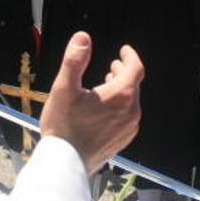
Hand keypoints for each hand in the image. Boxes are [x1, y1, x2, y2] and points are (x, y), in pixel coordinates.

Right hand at [40, 32, 143, 174]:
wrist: (66, 163)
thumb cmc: (63, 126)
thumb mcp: (64, 89)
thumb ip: (74, 61)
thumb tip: (83, 37)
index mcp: (121, 95)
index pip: (135, 68)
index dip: (130, 56)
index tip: (124, 50)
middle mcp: (131, 111)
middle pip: (133, 85)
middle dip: (124, 72)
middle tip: (114, 65)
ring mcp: (129, 128)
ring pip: (131, 102)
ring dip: (121, 90)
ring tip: (107, 84)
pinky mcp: (123, 140)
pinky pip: (126, 117)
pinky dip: (119, 106)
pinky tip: (104, 109)